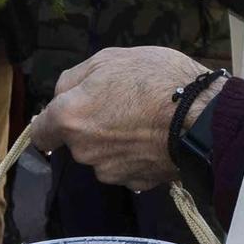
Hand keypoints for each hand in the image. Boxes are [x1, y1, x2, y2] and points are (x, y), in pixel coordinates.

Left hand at [29, 47, 218, 190]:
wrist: (202, 117)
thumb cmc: (155, 81)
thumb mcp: (108, 60)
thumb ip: (73, 79)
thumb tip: (60, 94)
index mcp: (70, 119)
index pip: (41, 134)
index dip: (49, 124)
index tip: (61, 117)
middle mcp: (84, 151)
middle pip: (77, 142)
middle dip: (91, 127)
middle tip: (119, 105)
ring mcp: (110, 171)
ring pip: (102, 156)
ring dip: (114, 143)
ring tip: (142, 120)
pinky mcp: (136, 183)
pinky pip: (127, 168)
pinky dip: (135, 156)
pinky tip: (154, 137)